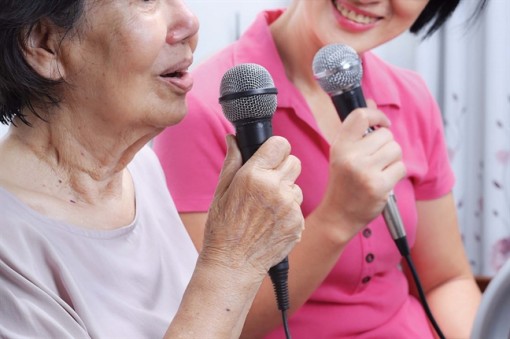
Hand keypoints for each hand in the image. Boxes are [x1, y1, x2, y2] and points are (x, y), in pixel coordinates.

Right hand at [200, 134, 303, 279]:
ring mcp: (289, 207)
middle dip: (282, 168)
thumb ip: (232, 162)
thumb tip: (233, 138)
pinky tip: (271, 223)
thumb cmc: (222, 229)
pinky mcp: (298, 223)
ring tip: (266, 208)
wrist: (233, 265)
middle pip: (294, 162)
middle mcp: (275, 188)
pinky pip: (298, 207)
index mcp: (254, 176)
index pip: (280, 144)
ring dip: (286, 191)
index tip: (269, 157)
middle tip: (266, 183)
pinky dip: (288, 212)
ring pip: (297, 186)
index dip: (275, 149)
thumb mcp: (220, 192)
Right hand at [318, 100, 405, 240]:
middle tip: (375, 160)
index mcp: (340, 146)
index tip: (383, 123)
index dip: (377, 115)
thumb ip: (356, 130)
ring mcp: (365, 171)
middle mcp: (350, 156)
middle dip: (386, 145)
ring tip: (378, 171)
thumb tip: (371, 102)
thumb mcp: (342, 154)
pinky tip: (383, 181)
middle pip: (385, 134)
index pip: (361, 116)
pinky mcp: (379, 186)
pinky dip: (396, 174)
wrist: (338, 215)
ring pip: (395, 150)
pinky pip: (401, 167)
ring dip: (392, 160)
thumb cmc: (342, 183)